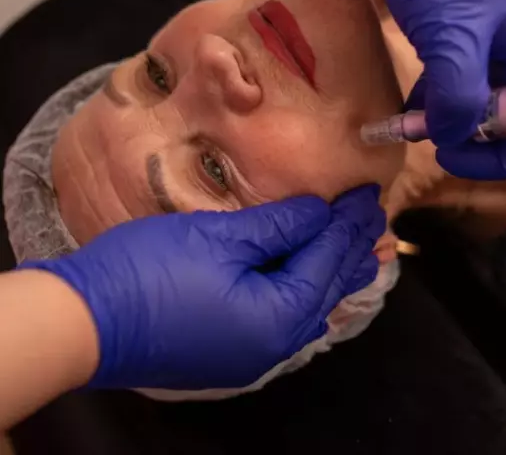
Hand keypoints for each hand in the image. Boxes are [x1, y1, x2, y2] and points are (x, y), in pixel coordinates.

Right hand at [19, 186, 383, 389]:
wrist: (85, 320)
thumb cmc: (152, 271)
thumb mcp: (220, 238)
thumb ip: (278, 226)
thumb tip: (318, 213)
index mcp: (279, 315)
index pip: (326, 259)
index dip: (349, 224)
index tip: (369, 196)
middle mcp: (275, 342)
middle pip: (325, 285)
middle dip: (351, 249)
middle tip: (377, 219)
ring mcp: (253, 351)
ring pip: (309, 304)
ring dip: (334, 272)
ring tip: (364, 252)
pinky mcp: (231, 349)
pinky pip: (286, 317)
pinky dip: (306, 290)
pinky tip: (314, 282)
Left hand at [336, 0, 505, 179]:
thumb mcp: (453, 34)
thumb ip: (460, 94)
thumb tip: (456, 137)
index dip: (501, 156)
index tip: (452, 156)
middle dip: (467, 136)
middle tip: (425, 137)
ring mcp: (491, 42)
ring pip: (476, 101)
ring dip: (445, 118)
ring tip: (407, 123)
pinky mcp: (462, 34)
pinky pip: (455, 80)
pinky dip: (433, 98)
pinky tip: (407, 106)